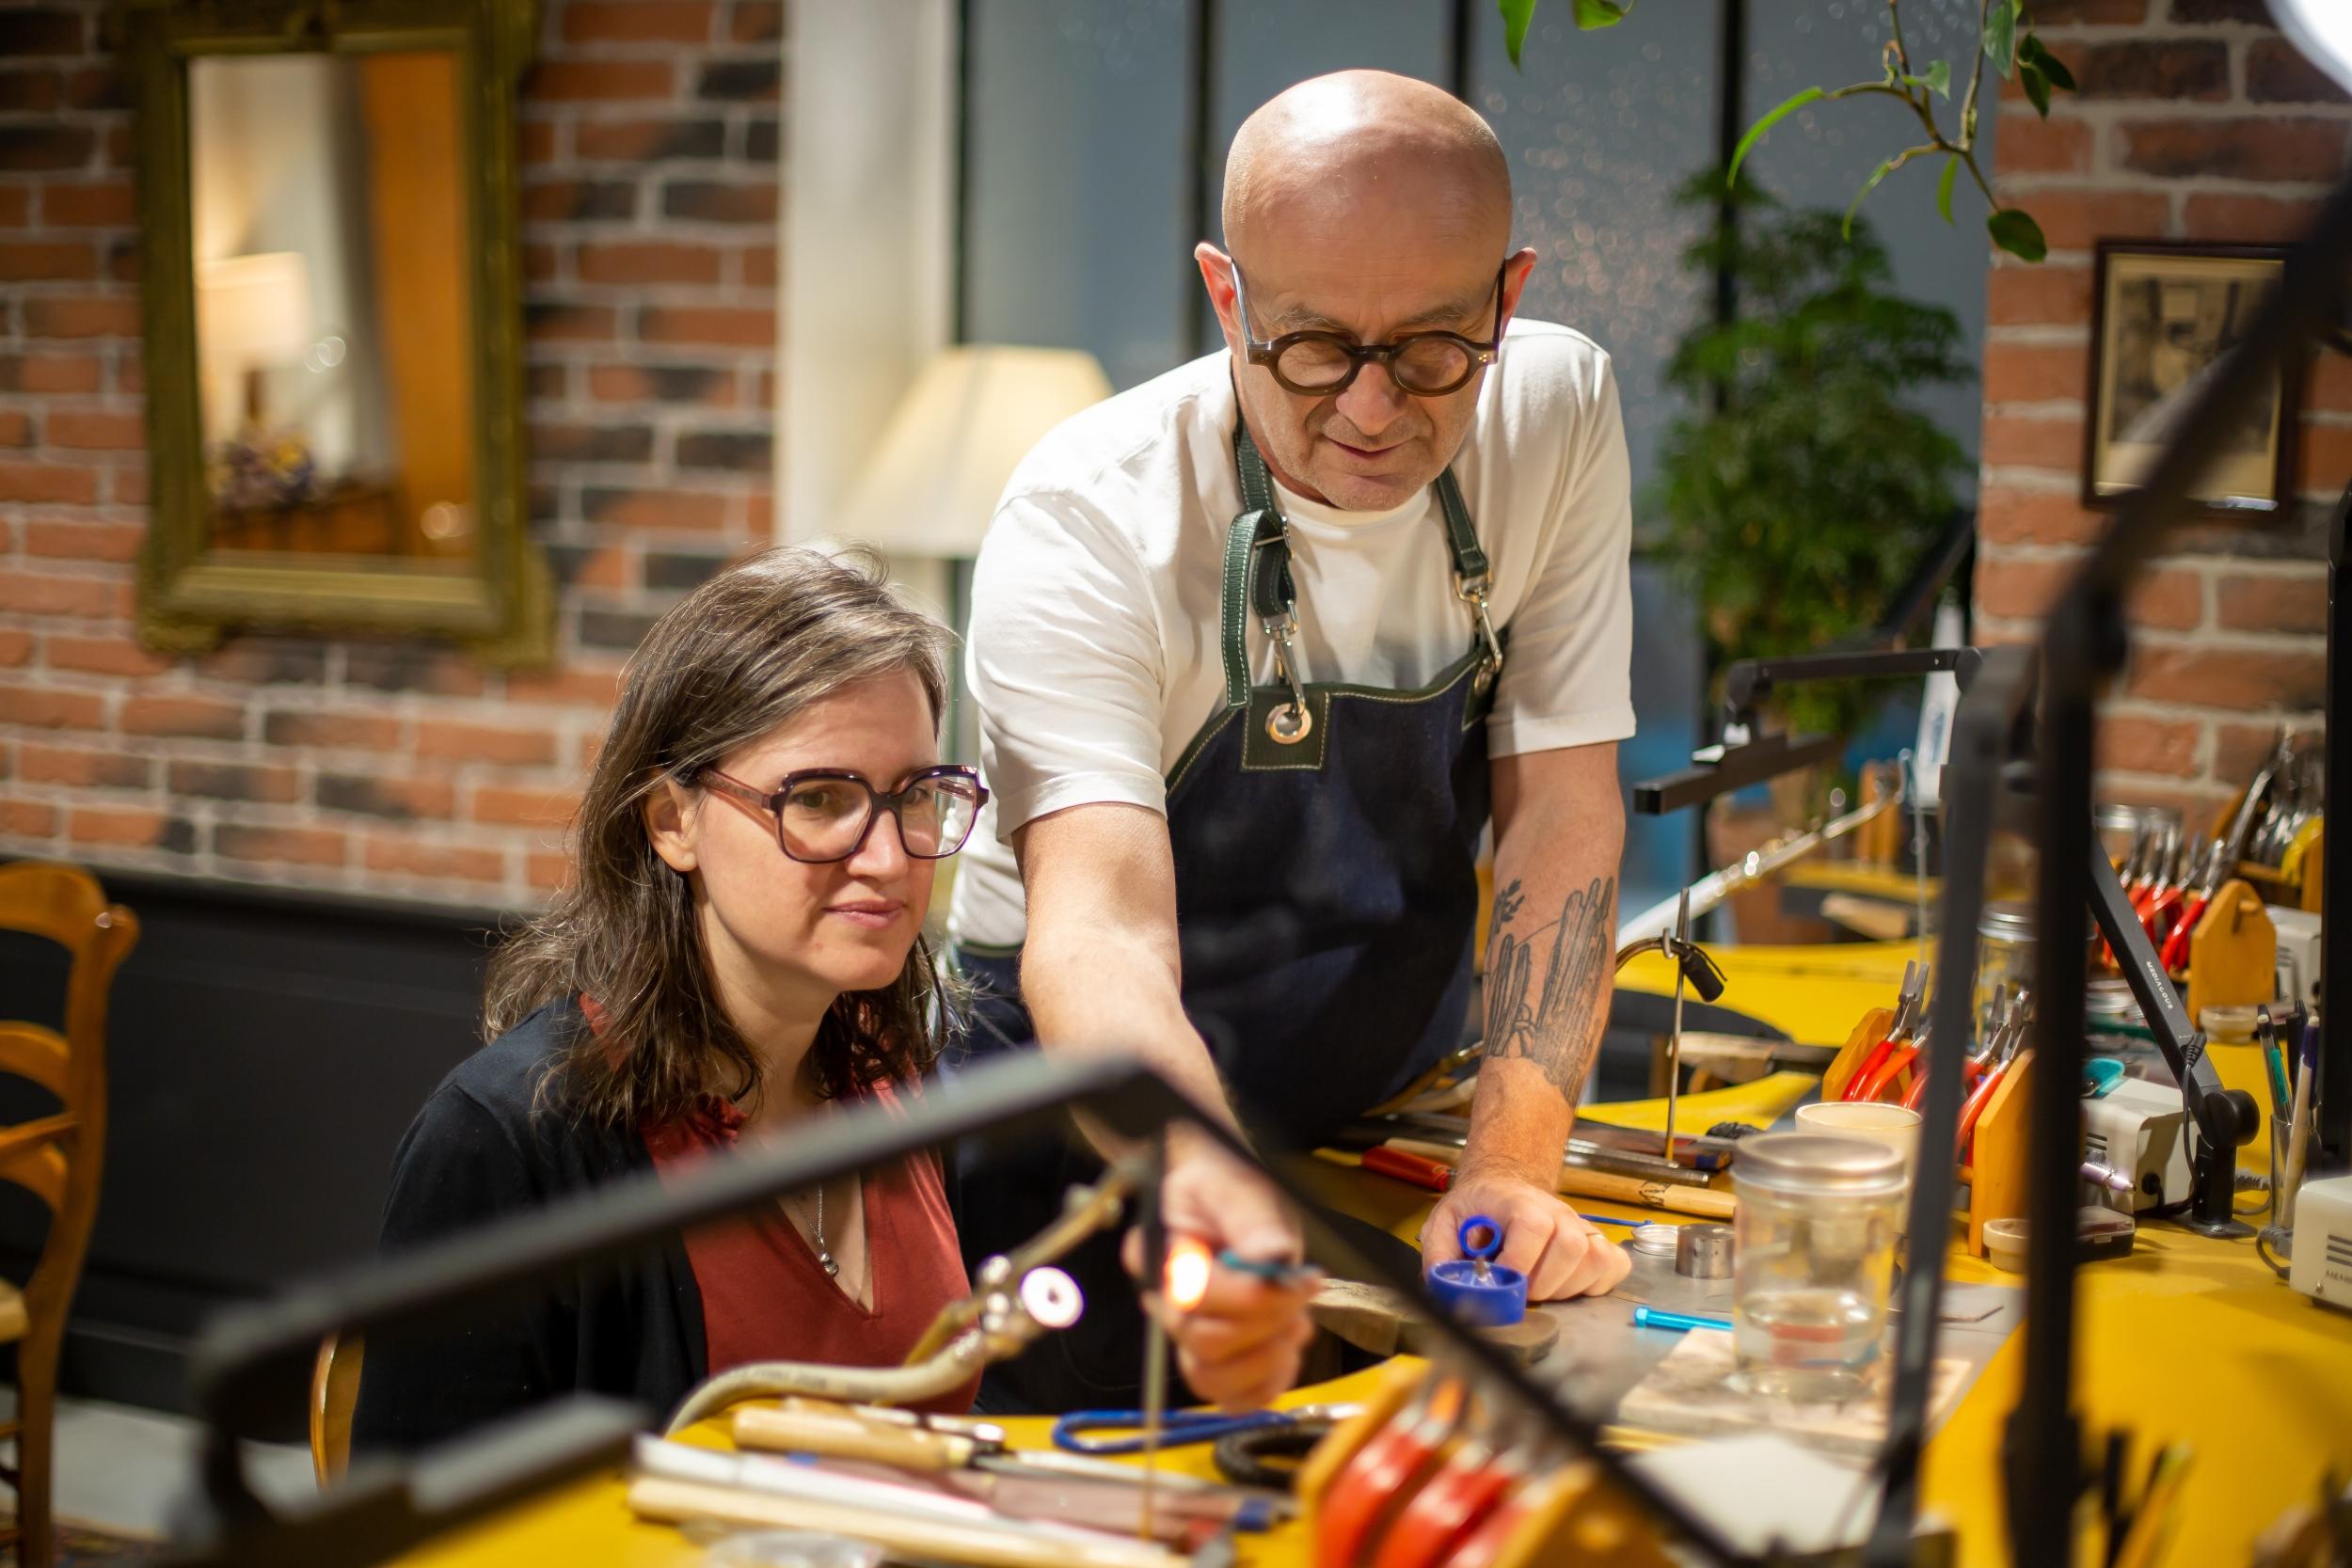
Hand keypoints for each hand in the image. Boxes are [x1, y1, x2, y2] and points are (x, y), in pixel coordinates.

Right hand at [1123, 1136, 1317, 1409]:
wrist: (1228, 1201)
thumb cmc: (1230, 1188)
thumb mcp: (1242, 1187)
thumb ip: (1254, 1221)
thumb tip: (1273, 1259)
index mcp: (1158, 1254)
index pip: (1193, 1295)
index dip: (1251, 1296)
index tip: (1301, 1277)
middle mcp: (1163, 1302)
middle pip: (1206, 1343)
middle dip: (1266, 1323)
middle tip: (1302, 1293)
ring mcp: (1186, 1336)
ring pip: (1214, 1380)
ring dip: (1266, 1359)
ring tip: (1295, 1322)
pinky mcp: (1214, 1359)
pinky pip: (1232, 1398)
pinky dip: (1267, 1384)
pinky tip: (1287, 1349)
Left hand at [1420, 1162, 1630, 1300]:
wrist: (1503, 1190)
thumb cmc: (1476, 1211)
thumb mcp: (1444, 1223)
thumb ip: (1439, 1255)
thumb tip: (1445, 1288)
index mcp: (1517, 1202)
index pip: (1532, 1226)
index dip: (1519, 1261)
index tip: (1503, 1280)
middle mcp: (1557, 1212)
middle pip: (1571, 1246)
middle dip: (1545, 1282)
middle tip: (1523, 1292)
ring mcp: (1582, 1227)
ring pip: (1596, 1259)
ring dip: (1569, 1287)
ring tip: (1543, 1291)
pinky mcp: (1599, 1244)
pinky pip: (1615, 1266)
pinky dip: (1597, 1285)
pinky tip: (1570, 1287)